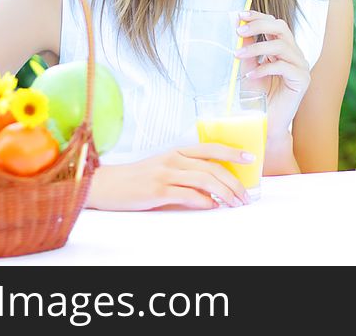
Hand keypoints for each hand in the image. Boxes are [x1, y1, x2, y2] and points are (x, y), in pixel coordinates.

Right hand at [86, 143, 252, 210]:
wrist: (105, 184)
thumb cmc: (135, 179)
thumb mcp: (162, 168)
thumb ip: (184, 173)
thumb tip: (211, 190)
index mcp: (176, 152)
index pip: (210, 148)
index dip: (232, 153)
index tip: (250, 159)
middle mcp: (173, 159)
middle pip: (212, 168)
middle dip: (234, 183)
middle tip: (245, 196)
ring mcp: (165, 174)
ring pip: (204, 180)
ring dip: (224, 193)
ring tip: (234, 204)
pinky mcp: (157, 190)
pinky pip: (187, 194)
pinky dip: (203, 201)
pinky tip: (212, 206)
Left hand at [234, 9, 310, 136]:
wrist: (266, 123)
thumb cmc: (258, 97)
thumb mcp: (248, 67)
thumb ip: (247, 48)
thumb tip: (238, 25)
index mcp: (284, 49)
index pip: (275, 24)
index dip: (259, 17)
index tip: (240, 15)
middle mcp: (295, 54)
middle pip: (281, 28)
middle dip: (259, 25)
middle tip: (239, 31)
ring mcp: (301, 66)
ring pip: (281, 46)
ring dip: (256, 48)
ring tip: (238, 55)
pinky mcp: (302, 80)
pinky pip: (283, 67)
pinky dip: (264, 68)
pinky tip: (250, 76)